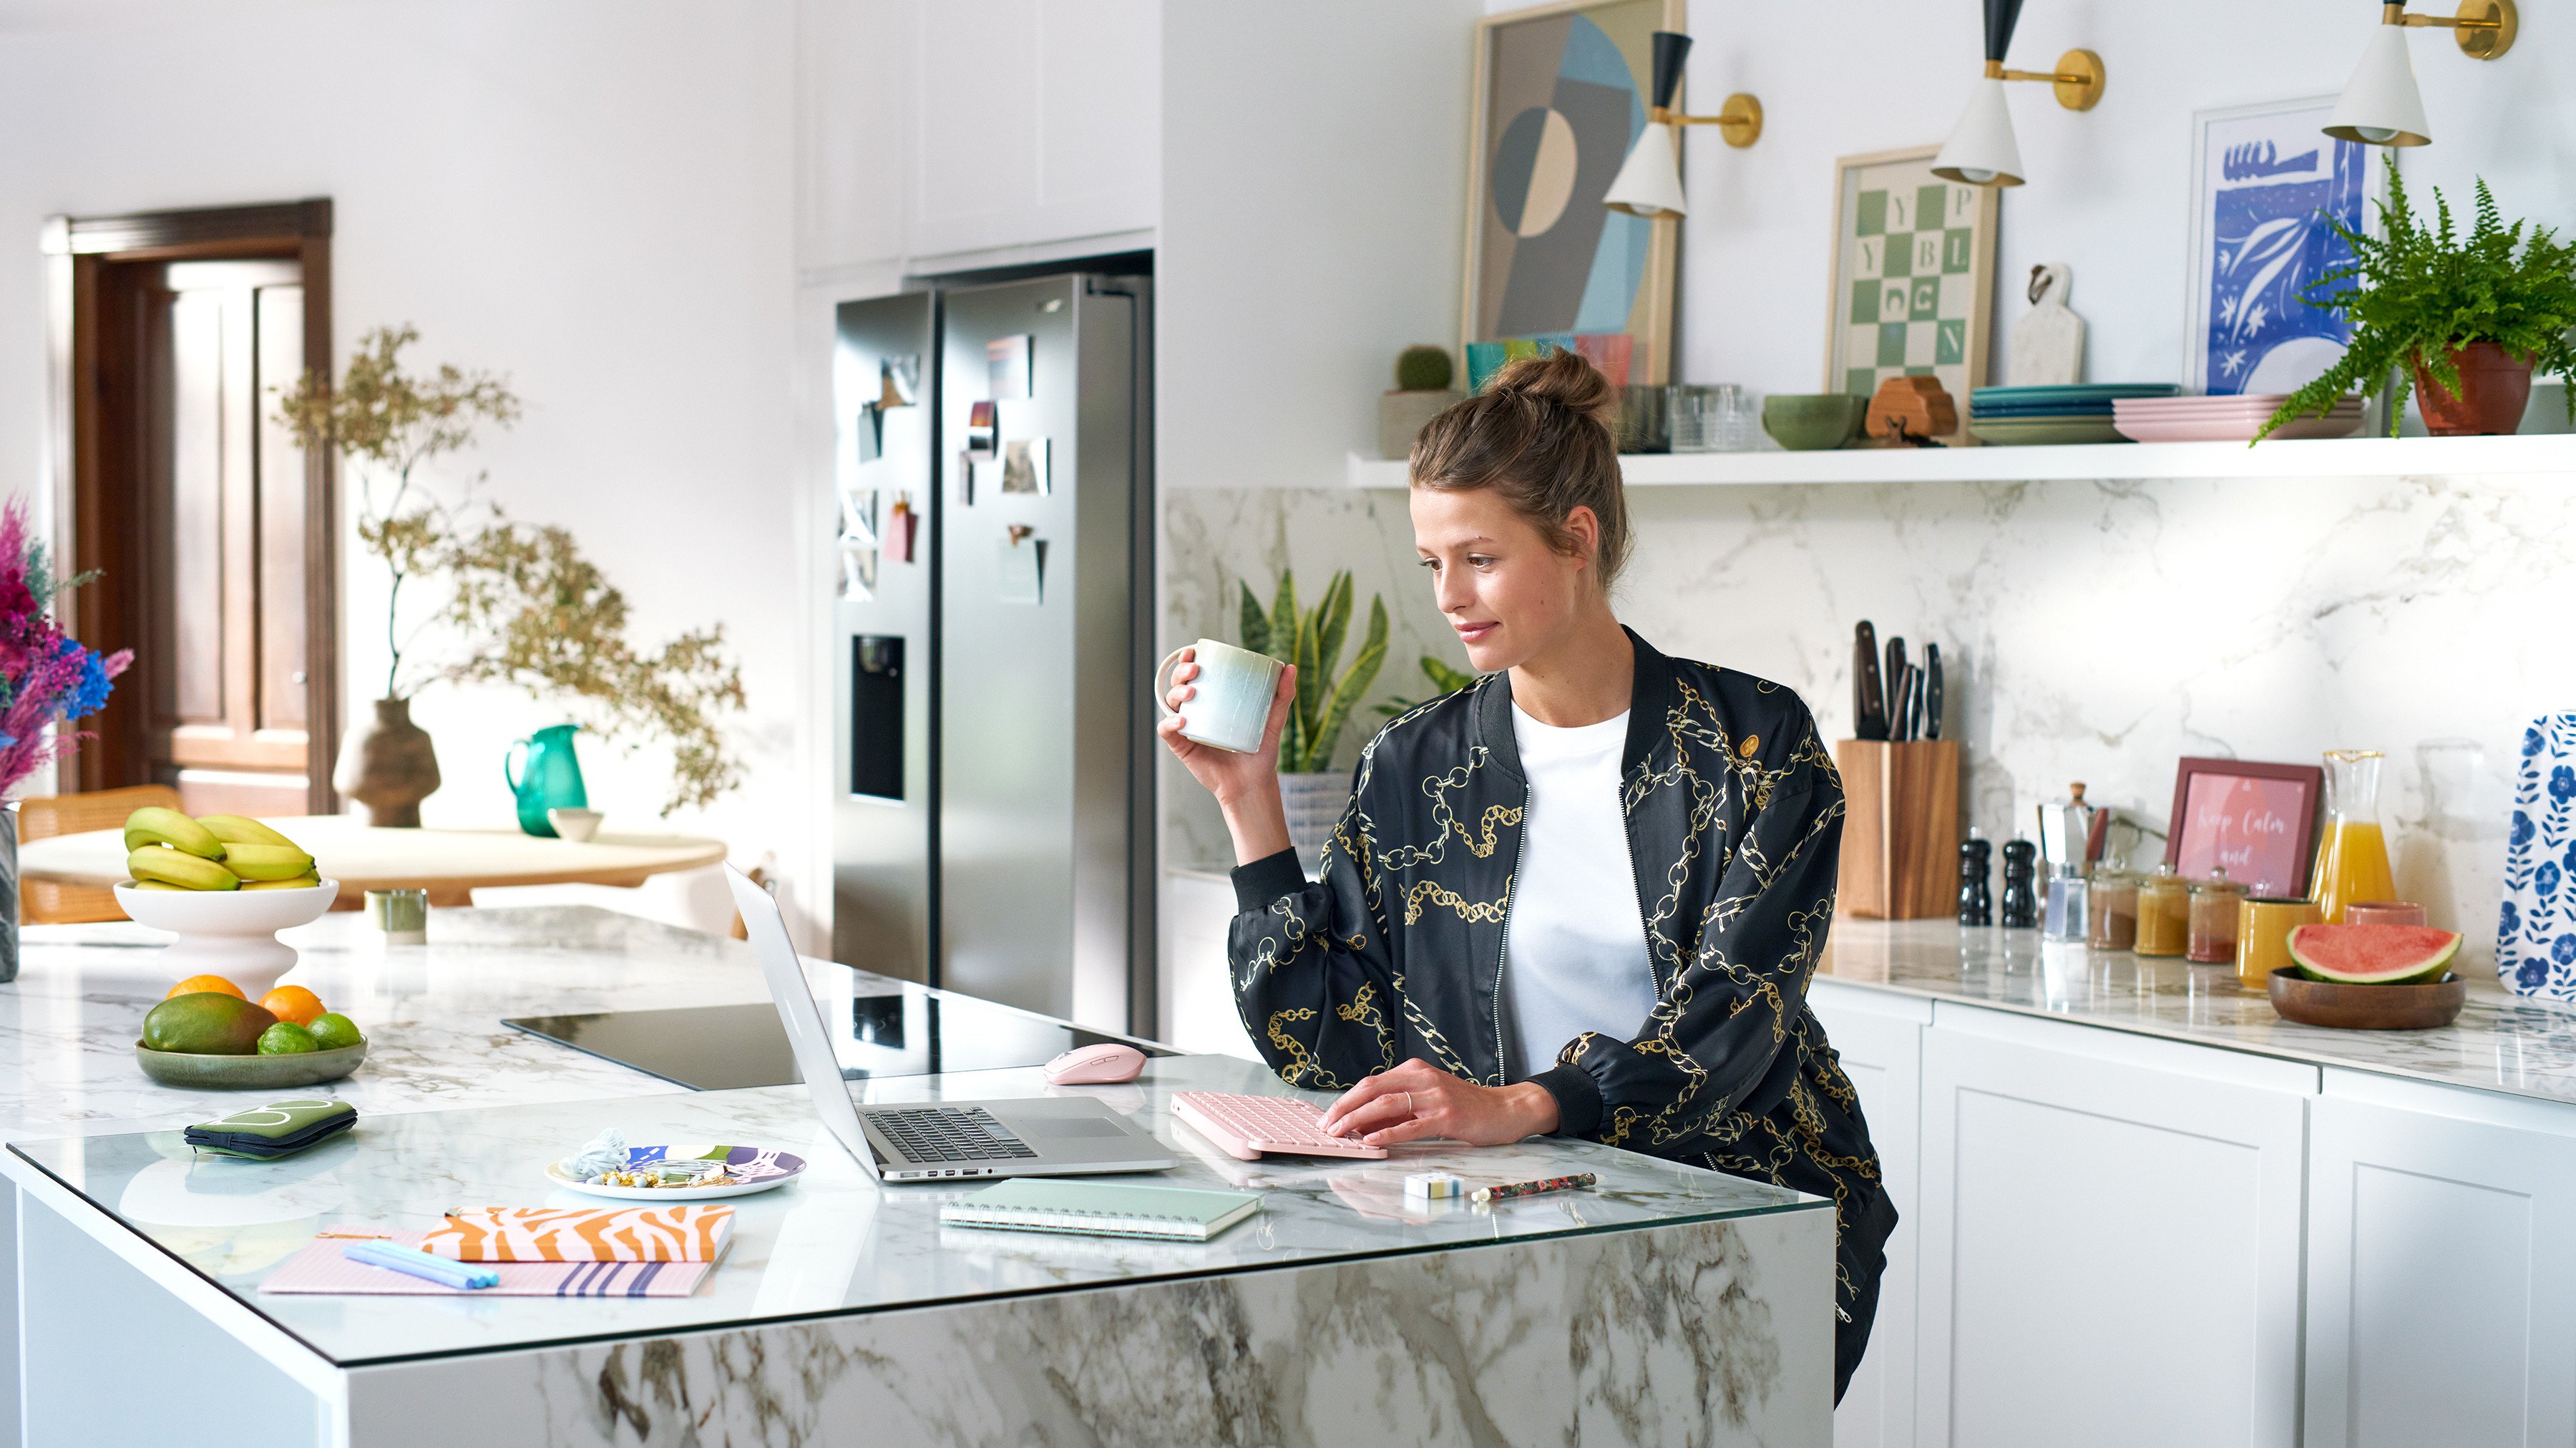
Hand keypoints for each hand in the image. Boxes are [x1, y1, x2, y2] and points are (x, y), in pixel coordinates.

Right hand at [1156, 651, 1297, 863]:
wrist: (1252, 785)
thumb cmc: (1261, 754)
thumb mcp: (1273, 721)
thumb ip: (1282, 696)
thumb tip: (1290, 667)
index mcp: (1213, 701)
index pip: (1195, 675)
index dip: (1188, 660)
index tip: (1194, 651)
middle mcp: (1197, 712)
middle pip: (1179, 685)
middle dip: (1181, 672)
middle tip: (1195, 671)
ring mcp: (1187, 729)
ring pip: (1170, 704)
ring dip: (1175, 693)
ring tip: (1191, 693)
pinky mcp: (1182, 747)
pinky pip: (1167, 732)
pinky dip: (1169, 724)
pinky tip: (1181, 721)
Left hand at [1317, 1058, 1560, 1147]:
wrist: (1505, 1110)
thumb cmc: (1464, 1107)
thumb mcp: (1427, 1100)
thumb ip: (1398, 1108)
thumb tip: (1361, 1124)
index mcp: (1413, 1071)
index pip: (1370, 1083)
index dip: (1345, 1100)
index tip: (1327, 1117)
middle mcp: (1422, 1078)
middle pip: (1372, 1089)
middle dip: (1344, 1109)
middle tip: (1325, 1127)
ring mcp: (1435, 1096)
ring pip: (1386, 1105)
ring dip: (1357, 1120)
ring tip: (1339, 1134)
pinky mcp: (1447, 1116)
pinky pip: (1410, 1124)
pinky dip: (1388, 1132)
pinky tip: (1371, 1140)